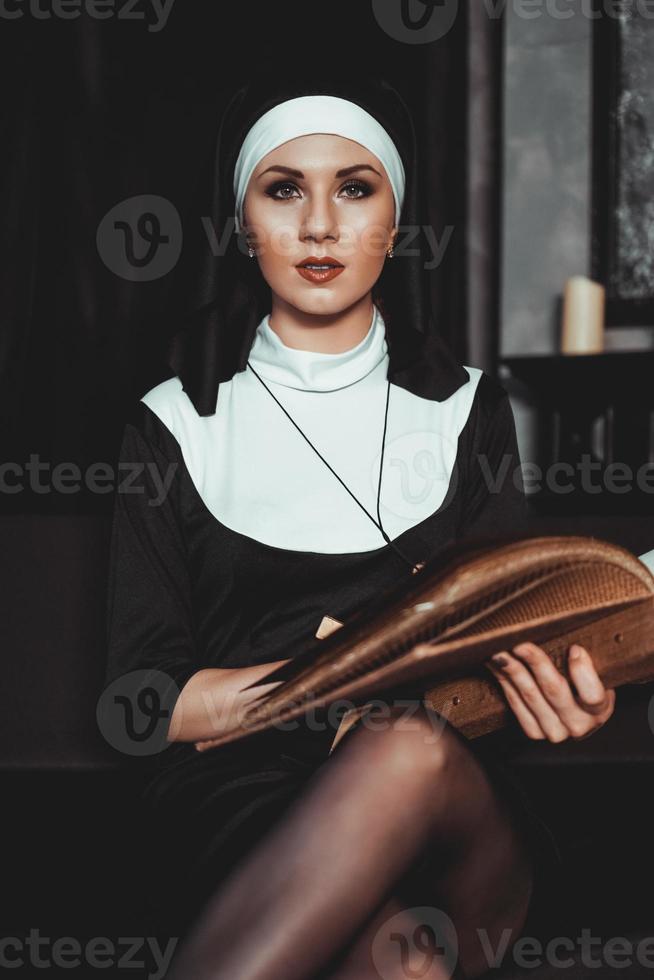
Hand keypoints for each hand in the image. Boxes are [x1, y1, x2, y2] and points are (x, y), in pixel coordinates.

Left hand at [485, 642, 615, 742]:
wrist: (578, 713)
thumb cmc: (587, 683)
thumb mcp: (597, 673)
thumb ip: (586, 659)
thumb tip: (571, 640)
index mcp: (600, 710)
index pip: (593, 695)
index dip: (583, 672)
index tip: (574, 648)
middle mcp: (578, 725)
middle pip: (555, 691)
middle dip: (536, 663)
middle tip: (520, 643)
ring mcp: (555, 732)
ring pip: (530, 696)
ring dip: (512, 670)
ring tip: (500, 650)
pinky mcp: (534, 731)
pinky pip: (515, 703)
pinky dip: (504, 680)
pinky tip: (495, 664)